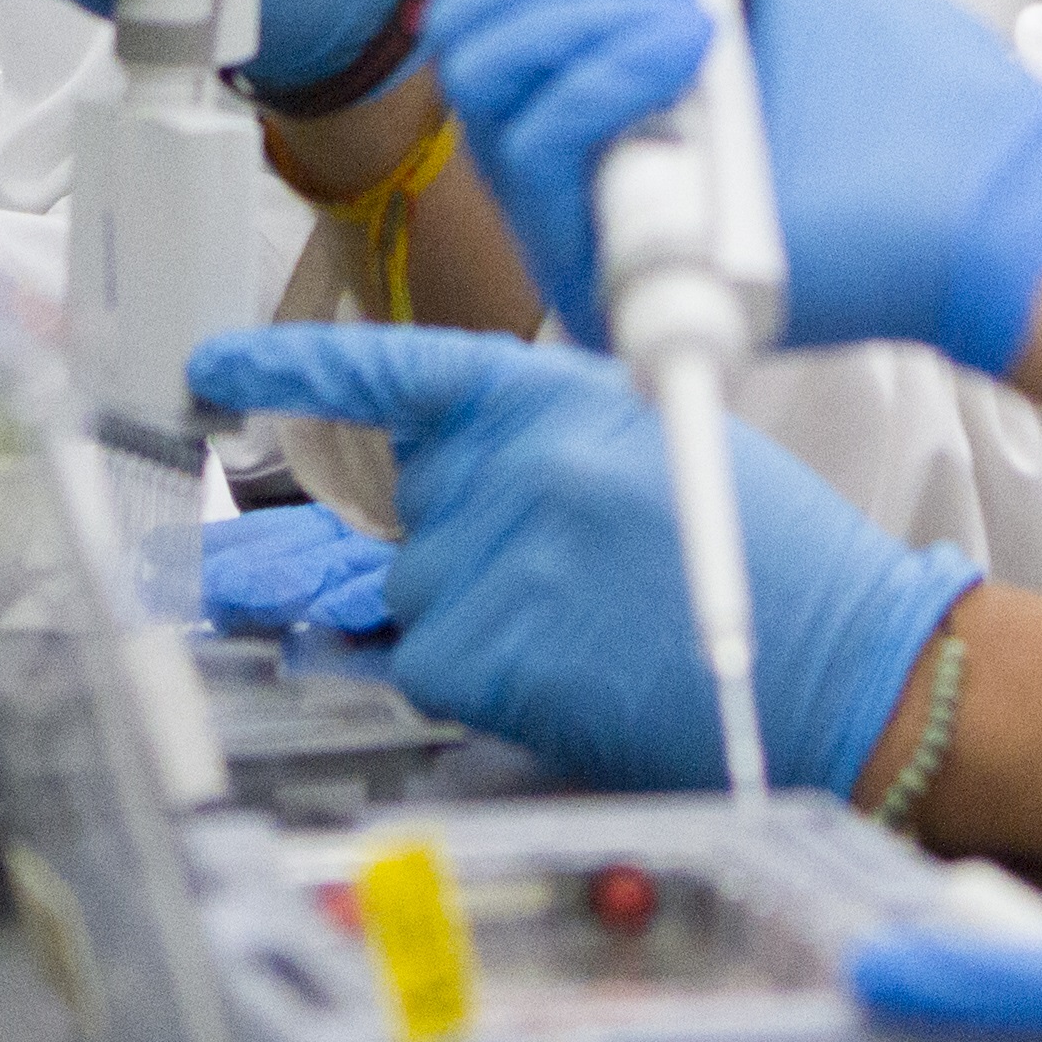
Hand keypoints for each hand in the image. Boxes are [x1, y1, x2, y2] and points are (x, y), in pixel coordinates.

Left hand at [192, 322, 975, 794]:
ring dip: (471, 613)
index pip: (393, 370)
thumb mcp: (656, 435)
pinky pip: (415, 661)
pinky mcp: (471, 654)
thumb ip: (539, 439)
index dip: (294, 369)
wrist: (827, 653)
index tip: (213, 368)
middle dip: (456, 540)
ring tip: (579, 625)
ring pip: (408, 589)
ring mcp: (481, 558)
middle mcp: (502, 464)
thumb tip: (446, 474)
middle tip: (560, 575)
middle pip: (407, 502)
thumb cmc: (766, 550)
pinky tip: (556, 666)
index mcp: (553, 394)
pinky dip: (468, 673)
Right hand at [427, 0, 1041, 371]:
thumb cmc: (898, 84)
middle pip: (469, 34)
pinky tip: (690, 54)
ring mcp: (586, 214)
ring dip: (588, 10)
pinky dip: (604, 75)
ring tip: (700, 14)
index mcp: (602, 84)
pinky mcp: (603, 273)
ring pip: (484, 82)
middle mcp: (578, 154)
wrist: (981, 183)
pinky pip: (534, 152)